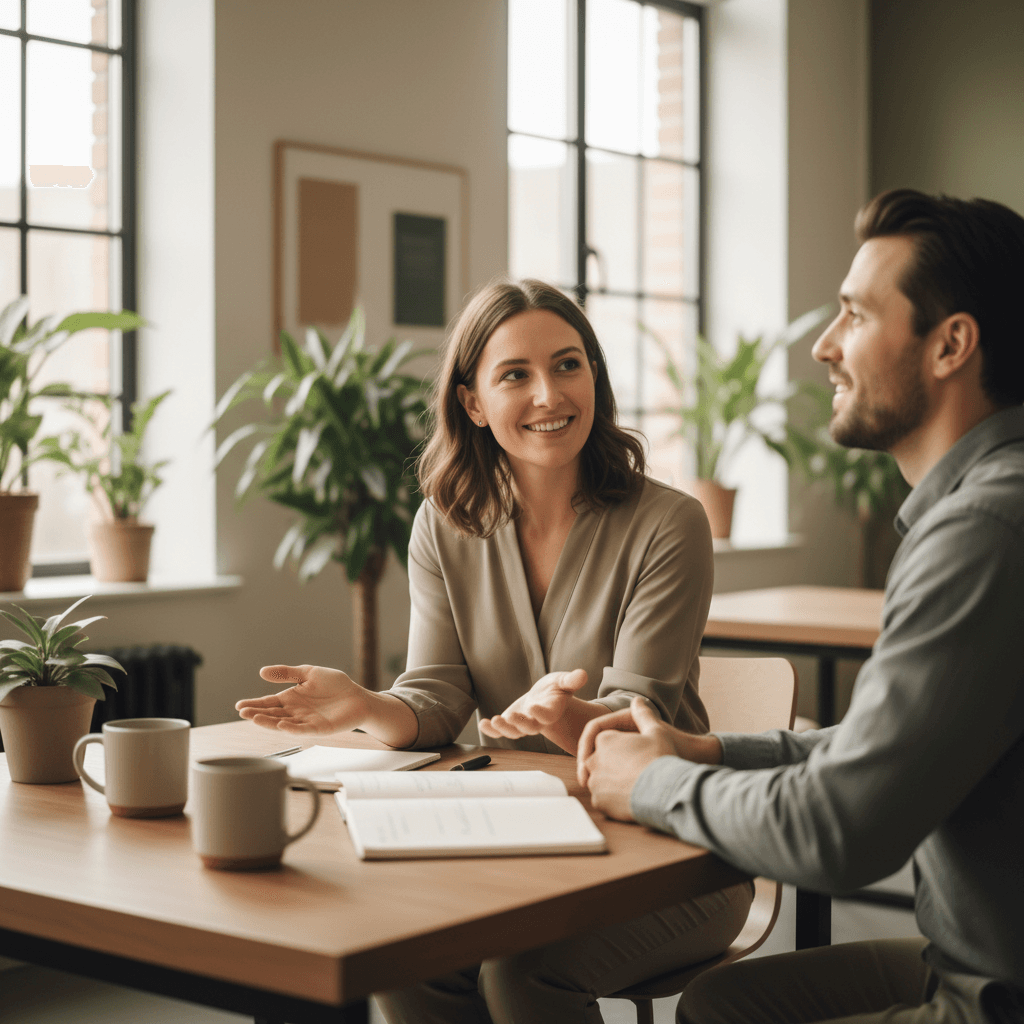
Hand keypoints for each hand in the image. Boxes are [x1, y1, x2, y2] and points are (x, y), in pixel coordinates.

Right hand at [235, 664, 371, 733]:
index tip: (239, 706)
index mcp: (291, 699)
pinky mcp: (320, 728)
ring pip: (284, 724)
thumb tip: (261, 671)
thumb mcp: (308, 673)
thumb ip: (286, 673)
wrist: (358, 696)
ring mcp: (306, 721)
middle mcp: (295, 712)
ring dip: (269, 722)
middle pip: (272, 714)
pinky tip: (282, 724)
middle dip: (257, 714)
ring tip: (255, 718)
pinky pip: (303, 729)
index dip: (254, 704)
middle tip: (243, 712)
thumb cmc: (334, 684)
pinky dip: (292, 728)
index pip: (269, 702)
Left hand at [479, 669, 588, 741]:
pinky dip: (491, 730)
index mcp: (551, 711)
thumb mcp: (563, 681)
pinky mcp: (511, 724)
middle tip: (509, 716)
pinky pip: (501, 732)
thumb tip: (583, 674)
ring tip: (494, 720)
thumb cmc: (555, 688)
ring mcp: (523, 725)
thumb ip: (571, 680)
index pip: (546, 716)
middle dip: (519, 723)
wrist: (543, 697)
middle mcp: (537, 721)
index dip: (540, 713)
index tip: (532, 707)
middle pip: (529, 728)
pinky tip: (482, 724)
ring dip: (503, 728)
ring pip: (514, 732)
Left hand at [577, 698, 722, 785]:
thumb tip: (638, 700)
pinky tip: (630, 796)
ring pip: (599, 780)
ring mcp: (595, 783)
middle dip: (611, 763)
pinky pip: (602, 798)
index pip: (602, 740)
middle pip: (598, 760)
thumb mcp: (656, 731)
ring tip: (633, 783)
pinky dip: (612, 797)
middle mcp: (594, 760)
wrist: (667, 792)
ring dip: (610, 780)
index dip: (617, 744)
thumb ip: (643, 714)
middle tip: (631, 768)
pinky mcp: (600, 803)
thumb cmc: (662, 758)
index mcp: (604, 739)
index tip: (629, 750)